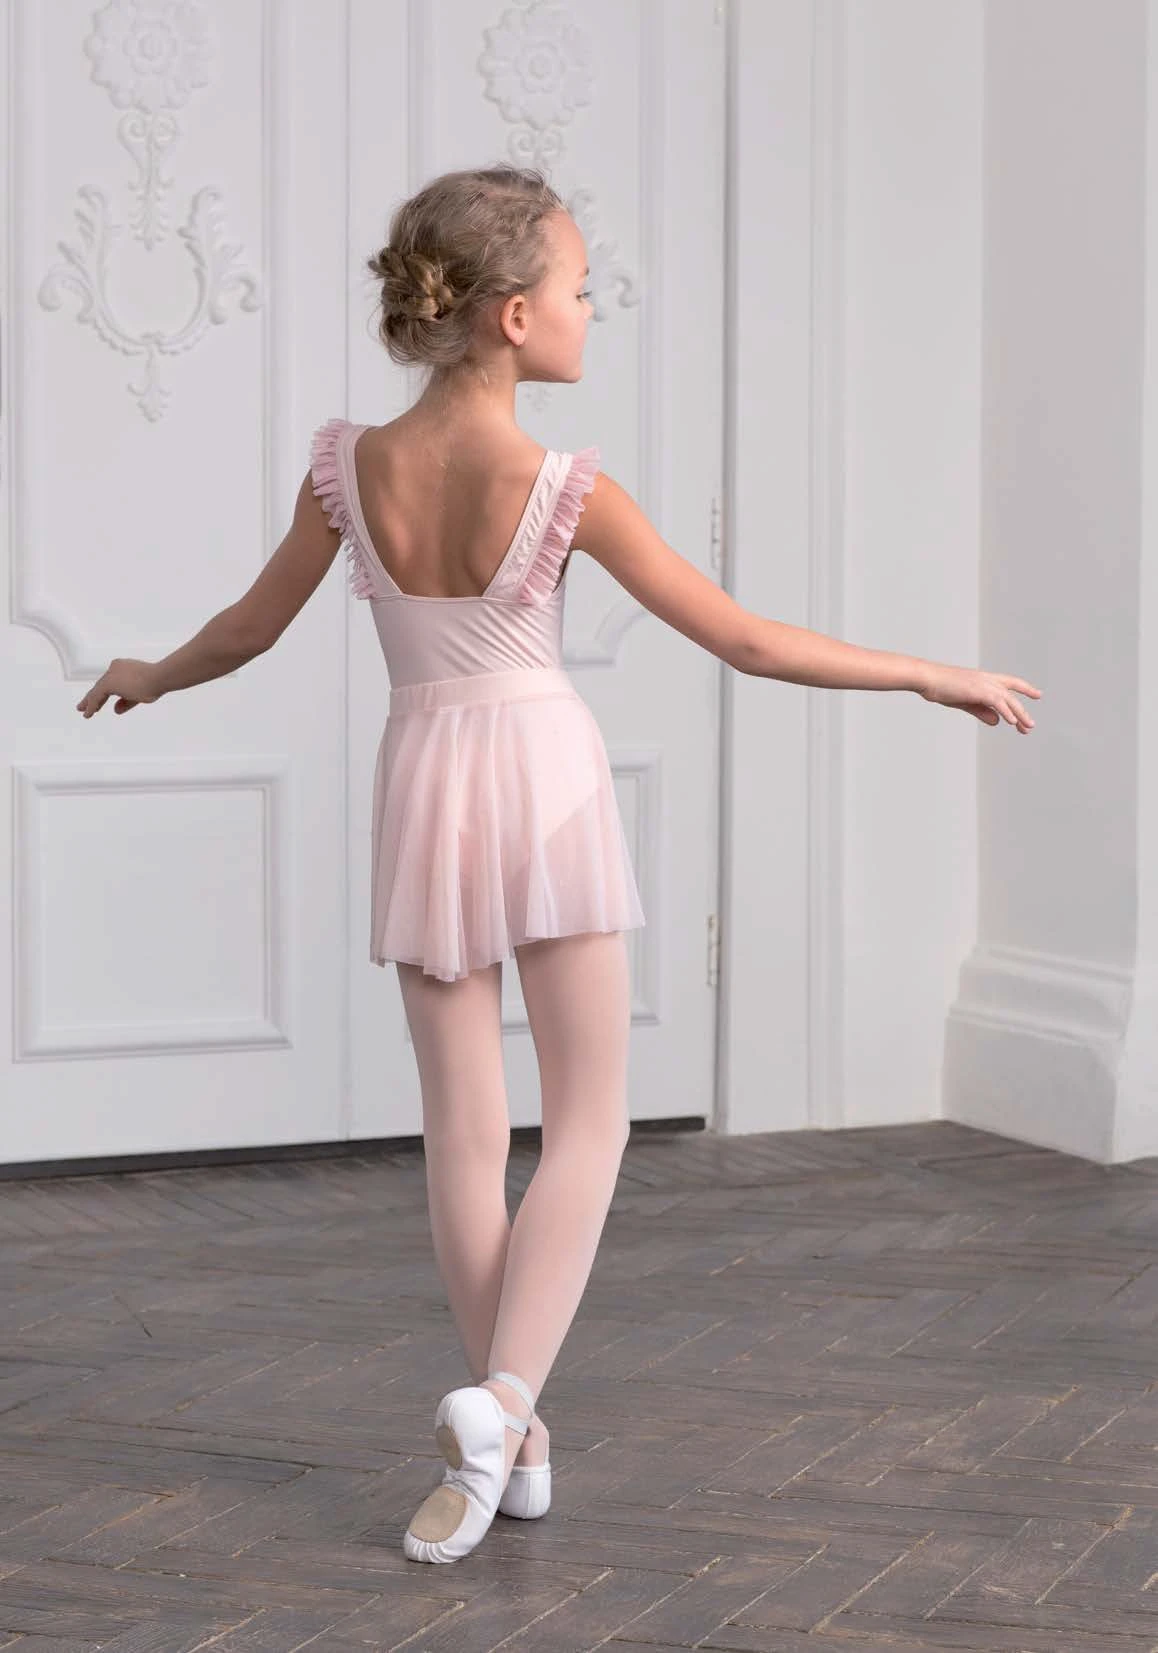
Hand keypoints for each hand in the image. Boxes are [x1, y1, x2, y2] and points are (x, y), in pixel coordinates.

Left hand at [76, 658, 163, 717]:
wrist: (160, 677)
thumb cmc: (155, 683)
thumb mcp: (139, 695)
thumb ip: (126, 702)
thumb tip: (115, 710)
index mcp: (123, 667)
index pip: (112, 682)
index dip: (104, 694)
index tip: (99, 703)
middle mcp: (114, 667)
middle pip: (101, 685)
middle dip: (92, 697)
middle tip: (82, 706)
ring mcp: (111, 674)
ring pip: (97, 690)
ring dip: (89, 702)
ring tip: (81, 710)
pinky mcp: (109, 682)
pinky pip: (96, 696)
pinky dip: (91, 706)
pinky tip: (88, 714)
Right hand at [919, 664, 1040, 731]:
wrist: (929, 679)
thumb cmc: (942, 688)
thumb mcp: (965, 702)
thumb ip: (982, 711)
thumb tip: (998, 721)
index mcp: (985, 679)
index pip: (1011, 683)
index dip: (1025, 688)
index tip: (1038, 694)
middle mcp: (988, 679)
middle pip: (1012, 695)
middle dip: (1023, 711)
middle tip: (1031, 726)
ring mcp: (984, 683)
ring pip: (1008, 700)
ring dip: (1019, 714)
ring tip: (1027, 728)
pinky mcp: (979, 690)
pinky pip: (998, 702)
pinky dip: (1006, 712)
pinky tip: (1013, 722)